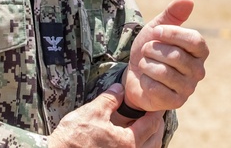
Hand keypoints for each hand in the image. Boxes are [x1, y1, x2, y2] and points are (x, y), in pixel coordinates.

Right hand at [49, 84, 164, 147]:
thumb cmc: (73, 138)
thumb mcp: (92, 112)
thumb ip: (110, 99)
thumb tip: (120, 89)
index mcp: (128, 142)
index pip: (152, 124)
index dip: (156, 112)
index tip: (157, 104)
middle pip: (155, 141)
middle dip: (156, 127)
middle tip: (154, 115)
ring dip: (150, 140)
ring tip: (144, 128)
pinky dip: (139, 147)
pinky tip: (130, 140)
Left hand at [123, 0, 208, 111]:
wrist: (135, 74)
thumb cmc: (150, 49)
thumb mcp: (158, 28)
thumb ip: (173, 14)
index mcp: (200, 51)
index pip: (195, 40)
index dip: (174, 34)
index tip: (156, 31)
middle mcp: (199, 70)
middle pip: (177, 56)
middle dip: (154, 50)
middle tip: (146, 49)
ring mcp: (188, 88)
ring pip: (165, 73)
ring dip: (147, 65)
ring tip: (144, 63)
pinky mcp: (176, 103)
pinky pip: (157, 89)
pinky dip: (145, 81)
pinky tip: (145, 80)